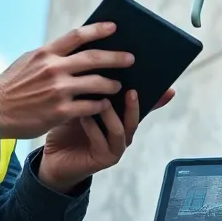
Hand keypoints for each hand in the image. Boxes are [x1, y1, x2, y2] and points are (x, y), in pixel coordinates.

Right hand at [0, 22, 133, 139]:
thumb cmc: (12, 86)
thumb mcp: (28, 62)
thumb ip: (51, 55)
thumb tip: (74, 48)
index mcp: (46, 53)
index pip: (77, 35)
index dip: (98, 29)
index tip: (114, 27)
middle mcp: (54, 68)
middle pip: (94, 58)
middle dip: (116, 58)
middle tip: (130, 58)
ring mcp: (58, 90)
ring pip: (96, 83)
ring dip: (111, 84)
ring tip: (118, 85)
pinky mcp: (60, 111)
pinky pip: (90, 106)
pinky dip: (100, 104)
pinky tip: (105, 105)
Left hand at [38, 88, 174, 192]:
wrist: (53, 157)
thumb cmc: (69, 127)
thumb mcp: (81, 104)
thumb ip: (92, 90)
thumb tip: (97, 62)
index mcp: (123, 117)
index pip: (143, 105)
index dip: (157, 97)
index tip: (167, 88)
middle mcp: (124, 133)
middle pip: (136, 117)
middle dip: (134, 104)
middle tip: (132, 90)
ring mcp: (116, 147)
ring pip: (120, 129)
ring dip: (111, 115)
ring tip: (103, 102)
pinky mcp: (104, 158)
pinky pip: (101, 141)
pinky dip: (93, 128)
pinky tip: (83, 117)